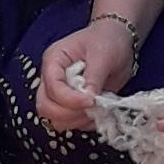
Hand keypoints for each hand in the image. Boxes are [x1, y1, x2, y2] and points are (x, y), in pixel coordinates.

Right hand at [34, 9, 143, 133]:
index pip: (52, 87)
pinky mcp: (71, 104)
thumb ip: (94, 78)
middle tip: (92, 108)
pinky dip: (84, 123)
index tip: (91, 100)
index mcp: (54, 60)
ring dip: (76, 120)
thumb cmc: (108, 40)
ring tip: (97, 109)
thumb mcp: (103, 55)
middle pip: (46, 106)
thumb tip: (88, 99)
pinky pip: (70, 122)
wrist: (118, 41)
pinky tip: (98, 112)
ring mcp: (60, 93)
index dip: (70, 99)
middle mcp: (51, 78)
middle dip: (69, 113)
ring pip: (55, 118)